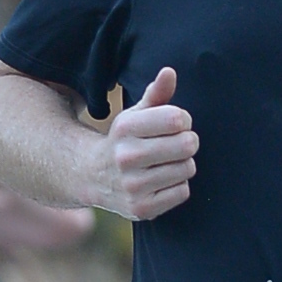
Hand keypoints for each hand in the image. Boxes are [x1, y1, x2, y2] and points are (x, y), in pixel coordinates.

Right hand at [109, 66, 197, 220]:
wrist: (93, 176)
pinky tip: (160, 182)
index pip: (178, 119)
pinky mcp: (141, 209)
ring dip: (183, 165)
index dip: (183, 120)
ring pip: (187, 168)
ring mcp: (133, 186)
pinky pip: (183, 192)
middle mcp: (126, 157)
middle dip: (188, 142)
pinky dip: (177, 186)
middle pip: (188, 144)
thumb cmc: (125, 140)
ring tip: (165, 164)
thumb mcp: (135, 114)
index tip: (176, 124)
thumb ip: (156, 94)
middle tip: (177, 145)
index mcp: (125, 128)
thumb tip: (170, 72)